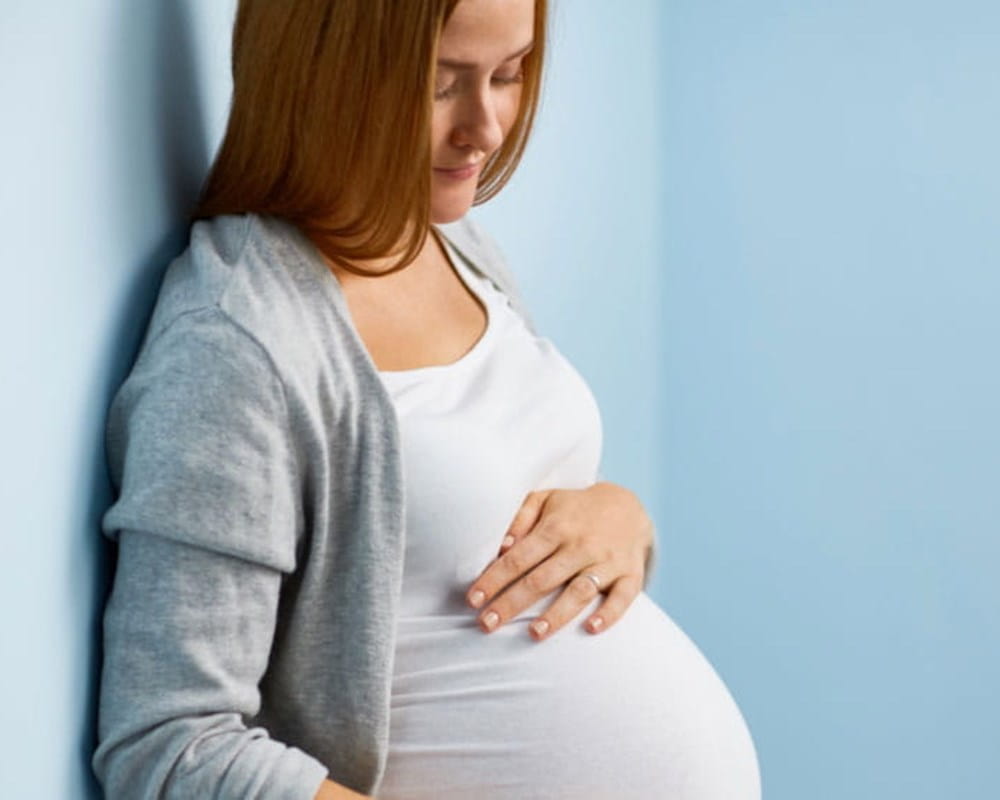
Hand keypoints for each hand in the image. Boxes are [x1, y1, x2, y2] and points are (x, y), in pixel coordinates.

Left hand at [465, 481, 654, 641]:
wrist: (628, 506)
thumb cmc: (575, 509)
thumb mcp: (545, 500)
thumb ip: (520, 518)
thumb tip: (501, 547)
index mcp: (556, 527)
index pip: (519, 557)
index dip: (494, 579)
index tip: (473, 600)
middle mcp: (580, 545)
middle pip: (542, 579)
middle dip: (512, 603)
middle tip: (487, 625)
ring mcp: (607, 561)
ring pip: (580, 590)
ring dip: (557, 613)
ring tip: (534, 633)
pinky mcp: (631, 574)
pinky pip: (623, 597)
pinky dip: (609, 613)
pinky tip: (591, 629)